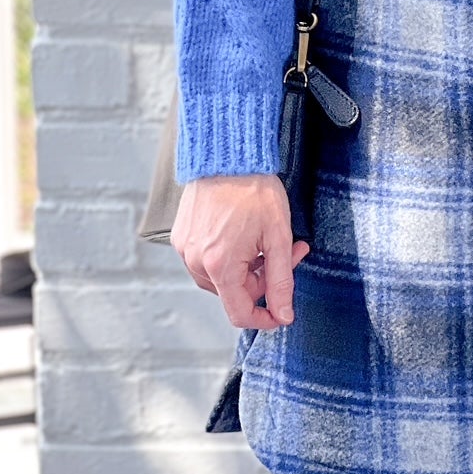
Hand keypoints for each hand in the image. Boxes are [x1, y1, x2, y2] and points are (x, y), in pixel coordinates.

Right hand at [172, 174, 311, 330]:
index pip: (239, 313)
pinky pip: (207, 257)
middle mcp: (196, 261)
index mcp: (220, 266)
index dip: (264, 318)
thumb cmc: (254, 190)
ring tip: (266, 239)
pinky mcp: (181, 234)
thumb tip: (283, 316)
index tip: (281, 312)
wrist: (227, 155)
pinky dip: (228, 253)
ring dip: (247, 266)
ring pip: (221, 275)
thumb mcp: (277, 237)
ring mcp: (185, 247)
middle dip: (263, 278)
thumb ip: (281, 281)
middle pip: (233, 291)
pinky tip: (245, 232)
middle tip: (291, 252)